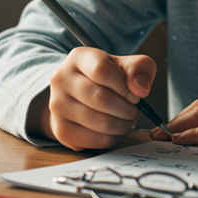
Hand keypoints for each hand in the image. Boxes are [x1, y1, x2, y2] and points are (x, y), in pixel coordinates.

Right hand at [34, 47, 156, 150]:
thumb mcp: (127, 64)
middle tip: (134, 110)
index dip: (124, 86)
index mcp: (79, 57)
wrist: (80, 94)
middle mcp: (62, 80)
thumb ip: (140, 68)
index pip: (102, 70)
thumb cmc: (109, 77)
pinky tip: (117, 130)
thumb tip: (140, 89)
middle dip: (126, 108)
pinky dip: (113, 138)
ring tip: (128, 120)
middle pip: (100, 98)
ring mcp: (58, 106)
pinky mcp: (61, 130)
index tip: (136, 95)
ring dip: (122, 124)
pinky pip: (93, 140)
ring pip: (98, 121)